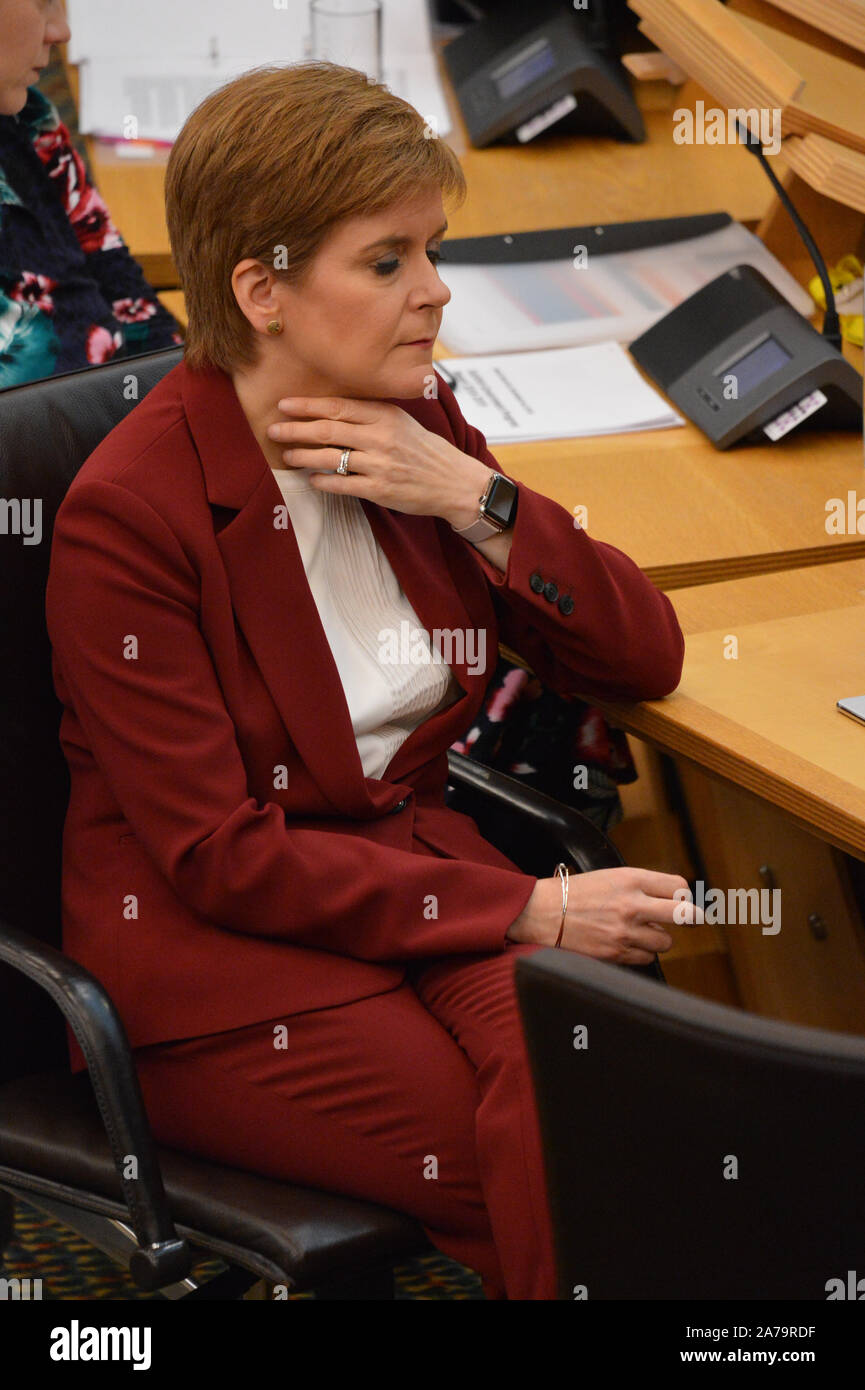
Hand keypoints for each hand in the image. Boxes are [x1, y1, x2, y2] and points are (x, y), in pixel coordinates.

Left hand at [266, 395, 492, 530]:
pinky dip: (322, 482)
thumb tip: (332, 409)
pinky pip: (342, 484)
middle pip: (327, 430)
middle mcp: (381, 437)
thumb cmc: (424, 450)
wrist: (454, 482)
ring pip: (330, 458)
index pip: (338, 407)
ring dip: (303, 456)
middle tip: (273, 430)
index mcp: (385, 415)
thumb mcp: (402, 422)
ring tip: (287, 455)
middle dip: (295, 430)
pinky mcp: (380, 490)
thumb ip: (371, 414)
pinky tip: (311, 479)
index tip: (284, 405)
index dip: (307, 406)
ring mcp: (380, 465)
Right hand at [505, 867, 702, 964]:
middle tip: (692, 919)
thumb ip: (642, 886)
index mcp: (631, 880)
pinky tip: (623, 942)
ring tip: (637, 930)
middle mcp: (632, 905)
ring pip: (665, 942)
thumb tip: (677, 902)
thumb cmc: (577, 893)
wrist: (542, 912)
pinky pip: (645, 958)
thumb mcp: (611, 877)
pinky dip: (639, 952)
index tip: (680, 900)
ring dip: (657, 938)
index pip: (679, 888)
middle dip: (691, 917)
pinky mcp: (616, 954)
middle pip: (684, 914)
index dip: (683, 895)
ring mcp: (625, 932)